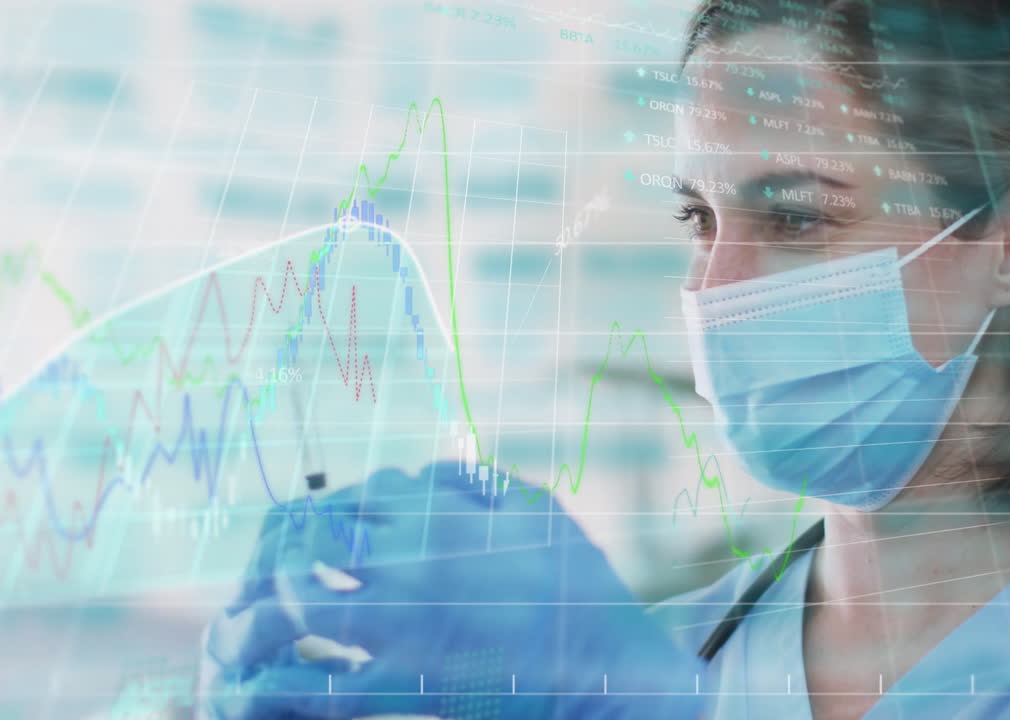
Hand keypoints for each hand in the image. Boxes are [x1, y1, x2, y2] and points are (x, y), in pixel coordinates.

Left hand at [197, 463, 706, 718]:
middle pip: (306, 541)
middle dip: (271, 558)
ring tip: (231, 636)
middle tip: (255, 581)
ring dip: (250, 621)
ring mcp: (401, 625)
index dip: (320, 513)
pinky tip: (250, 692)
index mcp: (441, 514)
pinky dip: (271, 690)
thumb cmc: (581, 589)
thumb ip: (476, 482)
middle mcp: (410, 561)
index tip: (307, 534)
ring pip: (292, 610)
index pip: (353, 494)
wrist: (609, 671)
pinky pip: (314, 688)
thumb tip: (421, 468)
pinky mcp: (402, 686)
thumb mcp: (539, 512)